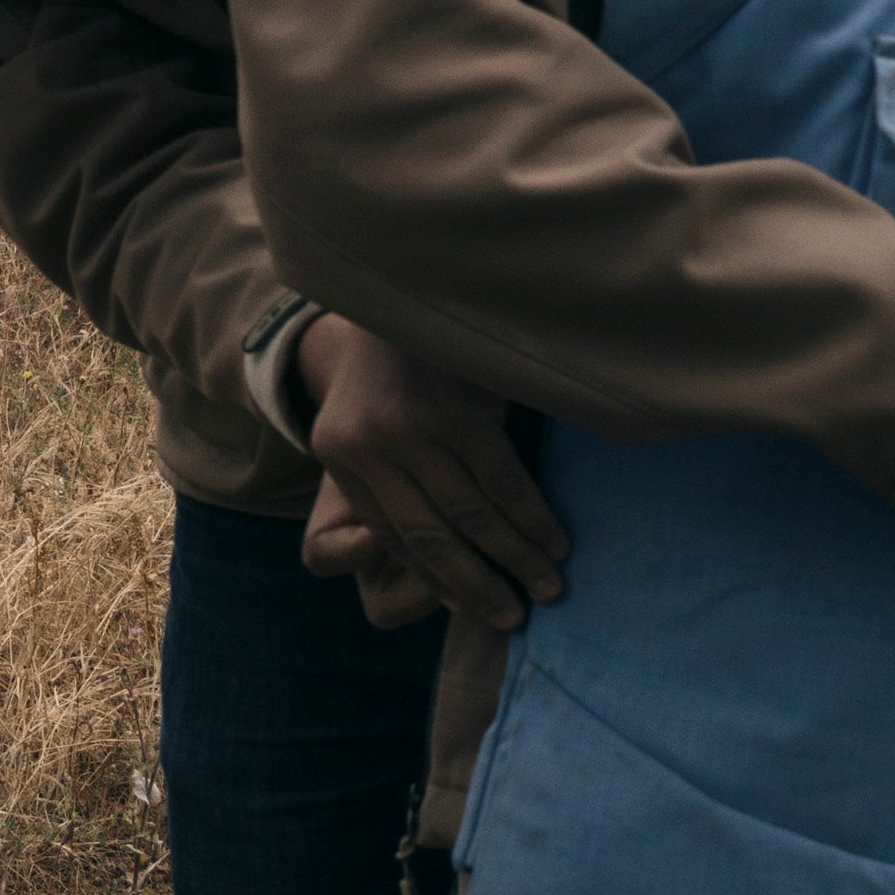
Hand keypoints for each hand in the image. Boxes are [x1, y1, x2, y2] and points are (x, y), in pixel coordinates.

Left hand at [298, 314, 564, 630]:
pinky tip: (555, 541)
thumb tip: (423, 552)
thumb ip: (382, 476)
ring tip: (546, 588)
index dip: (434, 576)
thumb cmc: (397, 358)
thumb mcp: (365, 416)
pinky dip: (533, 518)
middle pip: (430, 536)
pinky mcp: (460, 410)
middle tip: (513, 618)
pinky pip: (503, 481)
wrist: (409, 277)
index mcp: (339, 451)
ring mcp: (415, 426)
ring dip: (515, 559)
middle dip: (476, 585)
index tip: (470, 604)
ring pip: (472, 515)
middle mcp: (370, 445)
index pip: (391, 533)